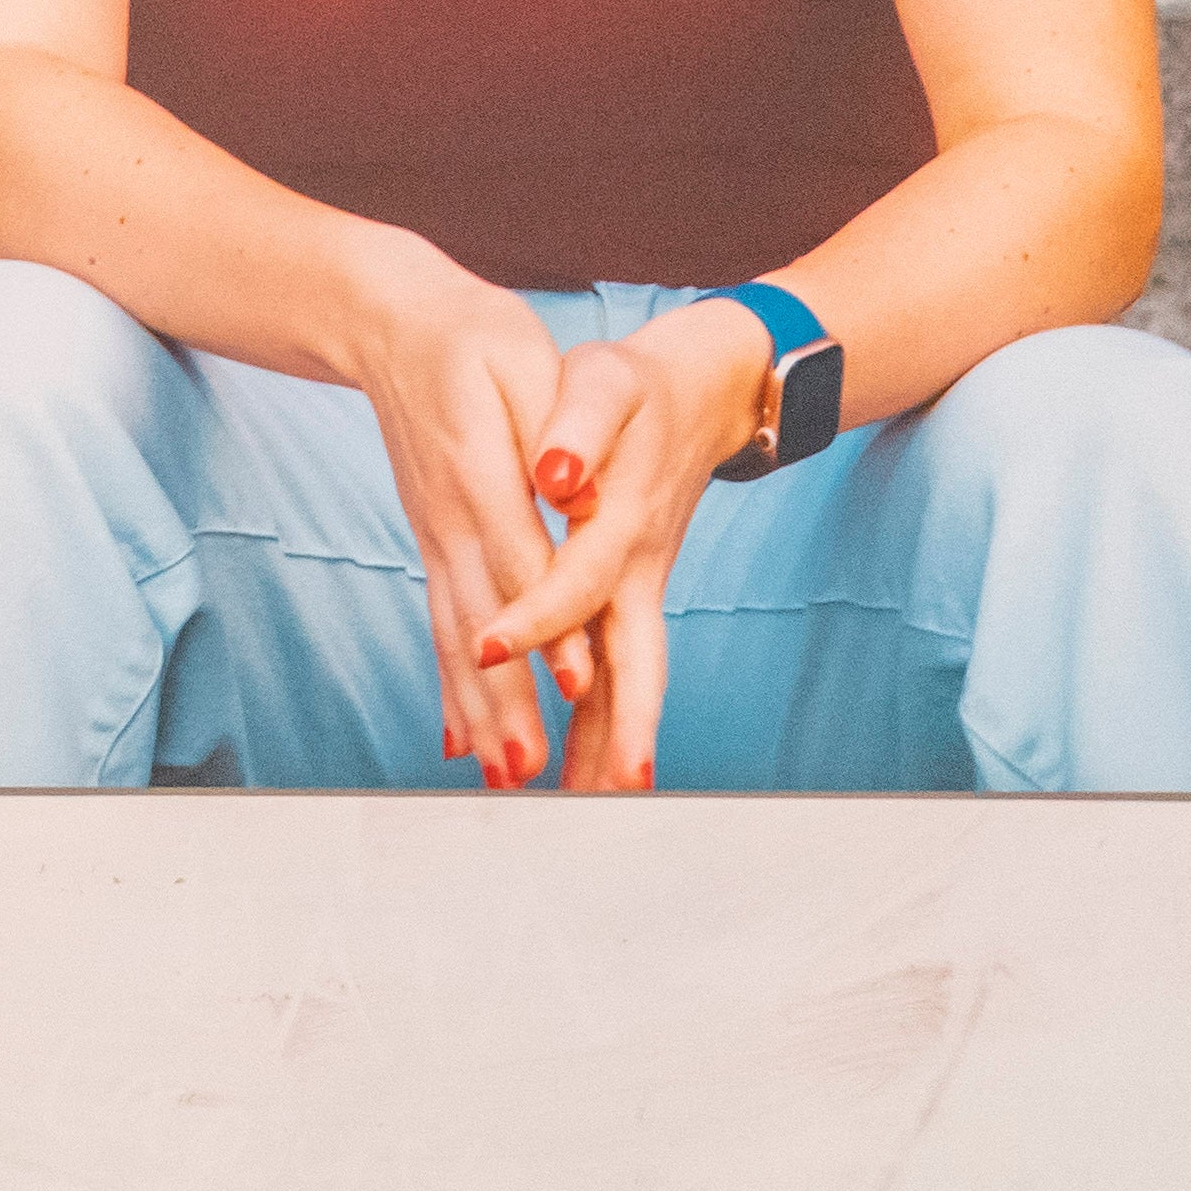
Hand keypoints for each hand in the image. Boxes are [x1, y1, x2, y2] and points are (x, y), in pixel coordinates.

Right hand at [335, 254, 583, 787]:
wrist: (392, 325)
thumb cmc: (471, 339)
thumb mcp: (520, 363)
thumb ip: (550, 428)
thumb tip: (579, 490)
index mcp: (479, 473)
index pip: (520, 560)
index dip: (549, 624)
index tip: (577, 684)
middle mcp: (450, 520)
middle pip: (481, 623)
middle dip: (507, 702)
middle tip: (529, 772)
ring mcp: (435, 538)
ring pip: (457, 637)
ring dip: (480, 713)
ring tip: (507, 778)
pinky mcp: (434, 545)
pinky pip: (440, 625)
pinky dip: (450, 688)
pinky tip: (462, 739)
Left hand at [484, 302, 779, 792]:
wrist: (702, 387)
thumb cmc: (637, 384)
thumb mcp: (605, 382)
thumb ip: (580, 421)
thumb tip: (558, 470)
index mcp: (621, 521)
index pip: (576, 581)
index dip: (536, 616)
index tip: (488, 648)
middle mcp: (637, 569)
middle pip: (632, 663)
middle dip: (612, 730)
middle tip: (589, 798)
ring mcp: (640, 588)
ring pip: (630, 679)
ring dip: (611, 743)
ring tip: (584, 809)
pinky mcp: (633, 593)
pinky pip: (620, 667)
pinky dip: (603, 717)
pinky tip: (582, 766)